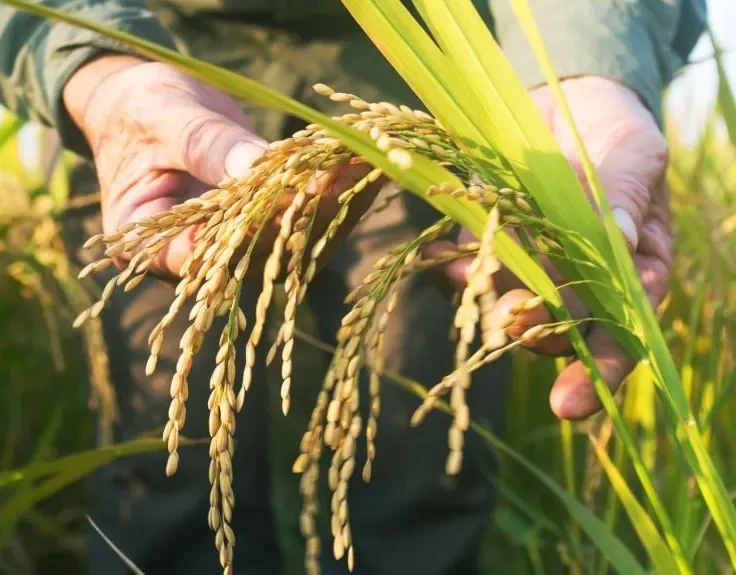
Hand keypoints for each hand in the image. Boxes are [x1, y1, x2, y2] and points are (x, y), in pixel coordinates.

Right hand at [63, 55, 382, 278]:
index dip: (247, 231)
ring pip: (291, 246)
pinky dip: (334, 193)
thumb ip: (206, 146)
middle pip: (256, 254)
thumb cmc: (140, 111)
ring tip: (367, 161)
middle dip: (305, 213)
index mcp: (148, 246)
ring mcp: (233, 250)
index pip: (200, 255)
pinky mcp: (264, 230)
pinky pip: (303, 223)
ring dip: (333, 205)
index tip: (290, 196)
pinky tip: (363, 162)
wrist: (146, 106)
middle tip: (345, 171)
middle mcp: (194, 262)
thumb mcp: (164, 119)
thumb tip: (257, 168)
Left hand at [426, 76, 672, 419]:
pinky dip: (453, 272)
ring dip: (489, 305)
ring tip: (471, 290)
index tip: (569, 404)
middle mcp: (580, 282)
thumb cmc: (616, 132)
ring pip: (510, 304)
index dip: (600, 371)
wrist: (564, 99)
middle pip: (562, 329)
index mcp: (633, 272)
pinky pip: (467, 272)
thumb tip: (617, 233)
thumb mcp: (634, 154)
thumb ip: (625, 194)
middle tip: (514, 325)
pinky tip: (440, 263)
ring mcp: (530, 267)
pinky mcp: (487, 245)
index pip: (624, 333)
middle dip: (537, 334)